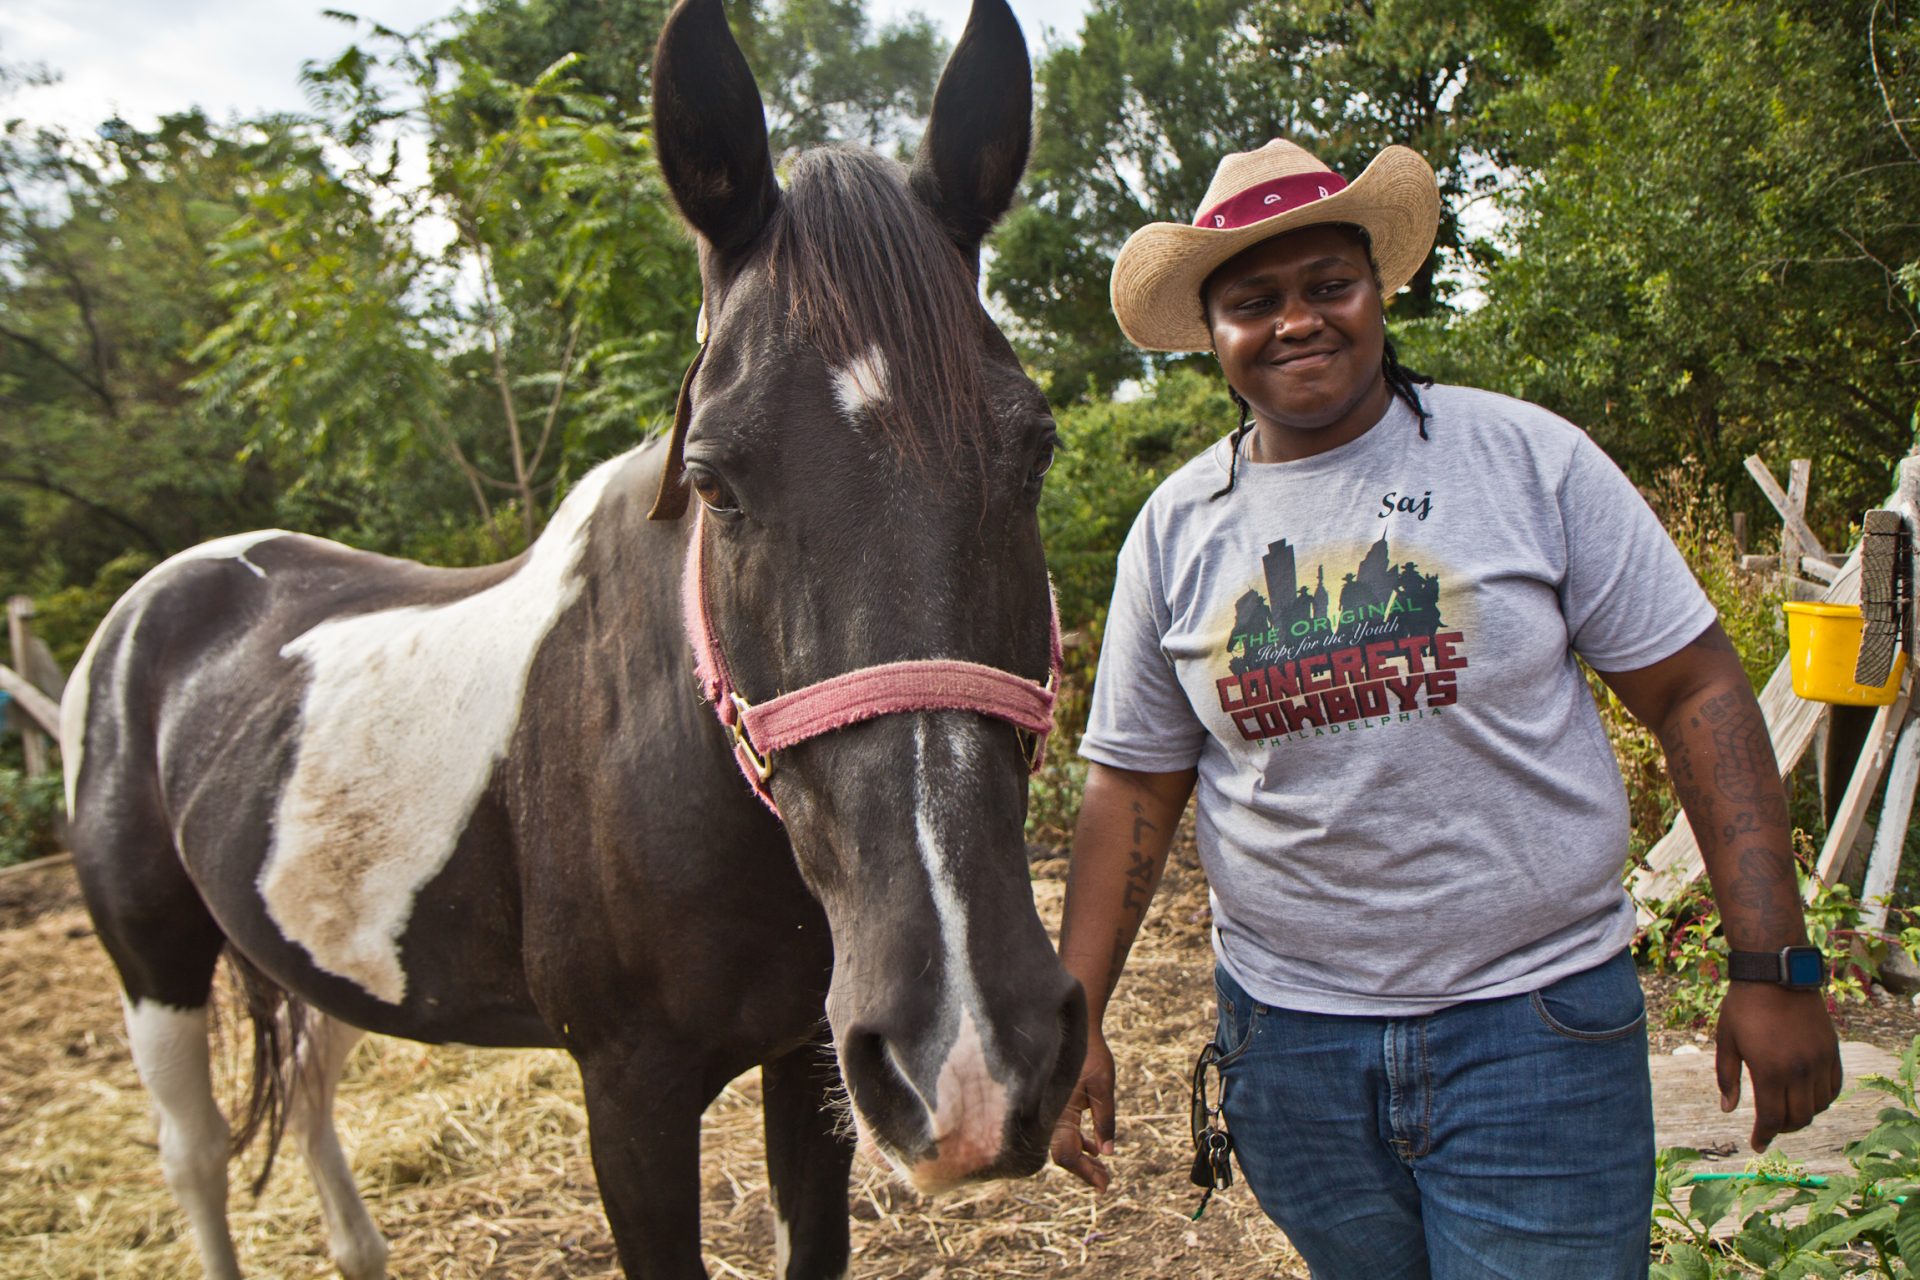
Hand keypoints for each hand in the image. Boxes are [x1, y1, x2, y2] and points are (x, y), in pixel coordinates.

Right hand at [1050, 1026, 1115, 1189]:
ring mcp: (1051, 1110)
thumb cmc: (1090, 1055)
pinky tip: (1094, 1147)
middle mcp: (1050, 1114)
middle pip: (1063, 1154)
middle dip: (1085, 1170)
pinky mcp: (1056, 1105)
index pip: (1068, 1154)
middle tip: (1106, 1181)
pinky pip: (1063, 1132)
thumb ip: (1105, 1120)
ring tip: (1103, 1169)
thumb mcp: (1103, 1087)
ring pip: (1062, 1144)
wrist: (1074, 1028)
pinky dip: (1079, 1142)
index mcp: (1059, 1112)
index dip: (1085, 1172)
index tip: (1104, 1185)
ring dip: (1082, 1159)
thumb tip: (1107, 1152)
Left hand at [1715, 981, 1842, 1150]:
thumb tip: (1728, 1109)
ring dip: (1803, 1114)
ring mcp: (1819, 1061)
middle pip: (1798, 1118)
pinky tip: (1808, 1096)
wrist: (1776, 974)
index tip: (1757, 1145)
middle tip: (1769, 1126)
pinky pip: (1834, 1087)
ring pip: (1819, 1107)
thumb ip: (1727, 1077)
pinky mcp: (1832, 1051)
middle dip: (1782, 1128)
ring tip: (1786, 1110)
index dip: (1764, 1136)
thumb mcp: (1727, 1040)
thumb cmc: (1744, 1006)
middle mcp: (1799, 1070)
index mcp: (1770, 1071)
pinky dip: (1823, 1099)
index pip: (1772, 1119)